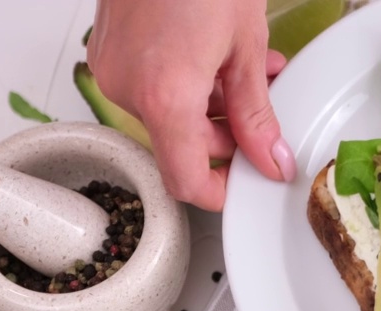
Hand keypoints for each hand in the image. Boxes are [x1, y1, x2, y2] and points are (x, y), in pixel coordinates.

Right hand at [86, 0, 297, 210]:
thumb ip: (257, 114)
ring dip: (211, 104)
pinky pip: (152, 84)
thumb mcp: (246, 47)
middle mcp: (129, 88)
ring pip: (169, 112)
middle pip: (181, 144)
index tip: (242, 186)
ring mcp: (113, 67)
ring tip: (250, 73)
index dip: (218, 193)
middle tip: (262, 115)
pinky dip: (186, 82)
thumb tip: (272, 159)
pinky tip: (218, 57)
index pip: (185, 179)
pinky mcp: (108, 48)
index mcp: (164, 97)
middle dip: (226, 135)